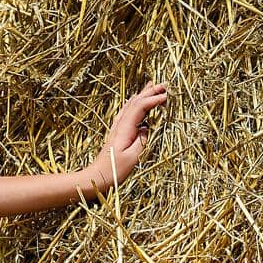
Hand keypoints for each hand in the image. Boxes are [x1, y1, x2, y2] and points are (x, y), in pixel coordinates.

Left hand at [84, 80, 169, 194]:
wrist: (96, 177)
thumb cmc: (113, 171)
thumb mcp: (132, 158)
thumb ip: (141, 141)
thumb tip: (147, 128)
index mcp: (124, 129)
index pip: (140, 108)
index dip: (153, 100)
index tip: (166, 96)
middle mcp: (119, 125)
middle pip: (135, 103)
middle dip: (149, 93)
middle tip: (164, 85)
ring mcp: (117, 128)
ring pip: (130, 106)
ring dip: (142, 96)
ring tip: (151, 87)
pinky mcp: (117, 134)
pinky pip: (127, 113)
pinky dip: (134, 104)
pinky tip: (136, 103)